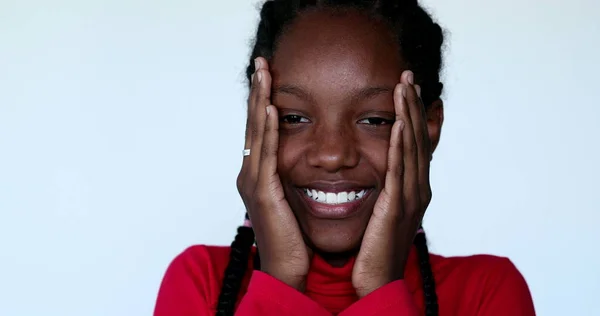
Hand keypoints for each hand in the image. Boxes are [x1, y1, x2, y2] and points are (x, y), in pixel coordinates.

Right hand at [236, 57, 311, 290]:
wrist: (288, 270)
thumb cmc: (296, 238)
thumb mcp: (296, 199)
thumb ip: (297, 176)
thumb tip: (314, 161)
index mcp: (261, 174)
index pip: (262, 129)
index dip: (264, 100)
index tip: (270, 75)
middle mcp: (252, 174)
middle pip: (255, 124)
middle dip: (258, 92)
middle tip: (262, 63)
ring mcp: (254, 183)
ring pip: (257, 134)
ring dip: (260, 101)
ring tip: (263, 74)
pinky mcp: (262, 193)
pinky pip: (266, 155)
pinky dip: (268, 131)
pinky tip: (271, 109)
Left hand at [352, 70, 431, 297]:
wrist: (377, 280)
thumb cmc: (375, 247)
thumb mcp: (383, 209)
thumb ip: (385, 186)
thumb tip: (380, 169)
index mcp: (414, 188)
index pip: (416, 143)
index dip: (414, 114)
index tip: (408, 88)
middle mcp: (418, 189)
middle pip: (419, 139)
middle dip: (413, 106)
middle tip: (408, 76)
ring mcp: (410, 198)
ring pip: (412, 149)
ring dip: (409, 116)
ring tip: (404, 88)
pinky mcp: (397, 207)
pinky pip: (400, 171)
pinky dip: (402, 146)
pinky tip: (399, 124)